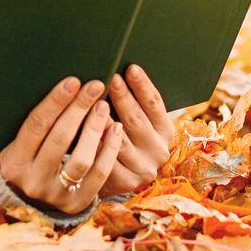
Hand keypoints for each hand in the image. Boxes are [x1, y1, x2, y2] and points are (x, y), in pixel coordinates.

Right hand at [0, 77, 124, 214]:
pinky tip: (116, 129)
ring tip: (104, 106)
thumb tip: (66, 88)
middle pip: (60, 138)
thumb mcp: (19, 145)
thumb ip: (37, 124)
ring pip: (81, 159)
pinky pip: (99, 176)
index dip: (55, 102)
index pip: (36, 125)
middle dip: (79, 108)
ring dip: (95, 129)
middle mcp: (32, 181)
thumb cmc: (25, 162)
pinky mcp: (76, 205)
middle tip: (95, 86)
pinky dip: (109, 151)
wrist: (26, 204)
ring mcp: (55, 196)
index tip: (73, 81)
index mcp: (14, 162)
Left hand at [100, 64, 174, 197]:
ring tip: (94, 100)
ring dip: (105, 119)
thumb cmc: (122, 138)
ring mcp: (143, 169)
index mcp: (165, 131)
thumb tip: (118, 71)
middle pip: (137, 119)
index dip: (143, 85)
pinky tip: (85, 131)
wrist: (114, 177)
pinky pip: (107, 160)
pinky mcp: (126, 183)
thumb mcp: (136, 123)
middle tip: (110, 78)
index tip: (131, 68)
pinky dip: (96, 144)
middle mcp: (158, 151)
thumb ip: (131, 103)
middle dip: (122, 97)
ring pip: (119, 139)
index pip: (155, 104)